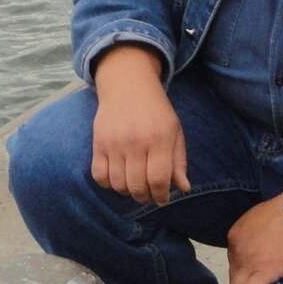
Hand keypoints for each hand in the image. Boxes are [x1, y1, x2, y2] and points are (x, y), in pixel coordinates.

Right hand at [91, 45, 190, 205]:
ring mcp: (115, 143)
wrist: (128, 84)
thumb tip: (184, 188)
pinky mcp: (99, 143)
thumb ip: (179, 160)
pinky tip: (118, 177)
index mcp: (160, 138)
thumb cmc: (156, 110)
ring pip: (118, 184)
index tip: (162, 199)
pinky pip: (100, 176)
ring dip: (127, 192)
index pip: (159, 179)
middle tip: (148, 195)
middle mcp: (136, 141)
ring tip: (134, 185)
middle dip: (144, 197)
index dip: (161, 195)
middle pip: (137, 186)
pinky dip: (108, 184)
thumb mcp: (175, 130)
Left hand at [227, 195, 282, 283]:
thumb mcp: (262, 216)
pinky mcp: (262, 273)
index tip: (256, 274)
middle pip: (235, 276)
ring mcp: (247, 262)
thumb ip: (255, 232)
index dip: (245, 270)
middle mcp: (236, 250)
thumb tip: (261, 244)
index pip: (234, 260)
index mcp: (236, 235)